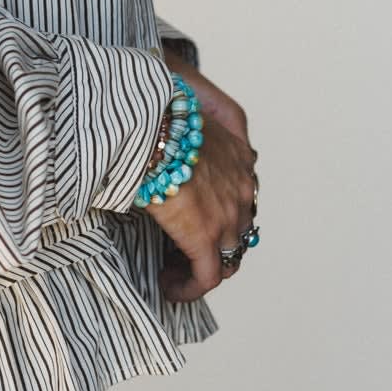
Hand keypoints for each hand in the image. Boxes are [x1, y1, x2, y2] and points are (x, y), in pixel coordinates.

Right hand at [146, 51, 257, 301]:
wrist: (148, 120)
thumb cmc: (159, 107)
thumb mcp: (191, 102)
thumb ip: (196, 115)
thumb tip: (186, 118)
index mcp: (240, 156)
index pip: (241, 195)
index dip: (220, 213)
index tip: (191, 218)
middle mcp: (243, 188)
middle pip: (239, 231)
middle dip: (213, 244)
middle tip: (181, 250)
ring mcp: (228, 214)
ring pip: (226, 258)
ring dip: (200, 268)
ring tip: (172, 270)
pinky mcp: (206, 237)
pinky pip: (206, 278)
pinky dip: (189, 288)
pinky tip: (168, 286)